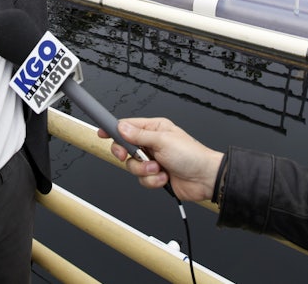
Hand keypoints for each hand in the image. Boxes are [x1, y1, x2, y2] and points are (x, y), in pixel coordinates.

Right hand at [102, 117, 224, 202]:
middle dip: (127, 155)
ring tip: (159, 169)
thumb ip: (139, 136)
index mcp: (154, 129)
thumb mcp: (163, 141)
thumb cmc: (192, 155)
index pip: (128, 127)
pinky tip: (165, 178)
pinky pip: (142, 180)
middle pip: (126, 148)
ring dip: (145, 170)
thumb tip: (121, 127)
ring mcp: (153, 160)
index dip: (114, 130)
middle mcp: (152, 143)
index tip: (102, 132)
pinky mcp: (156, 176)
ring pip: (133, 166)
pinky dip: (153, 180)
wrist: (205, 178)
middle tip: (127, 156)